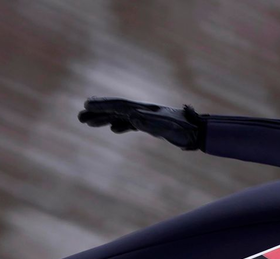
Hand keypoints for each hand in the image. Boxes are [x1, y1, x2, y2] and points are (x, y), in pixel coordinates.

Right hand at [78, 98, 205, 149]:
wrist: (199, 132)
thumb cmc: (185, 130)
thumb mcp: (167, 128)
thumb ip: (149, 123)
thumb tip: (130, 117)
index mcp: (145, 109)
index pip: (119, 106)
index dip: (103, 106)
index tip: (86, 105)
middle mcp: (143, 111)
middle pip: (116, 109)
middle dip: (98, 112)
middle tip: (79, 116)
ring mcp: (147, 117)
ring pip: (121, 116)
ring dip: (104, 119)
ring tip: (87, 123)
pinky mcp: (152, 125)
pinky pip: (131, 124)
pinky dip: (120, 125)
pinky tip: (113, 129)